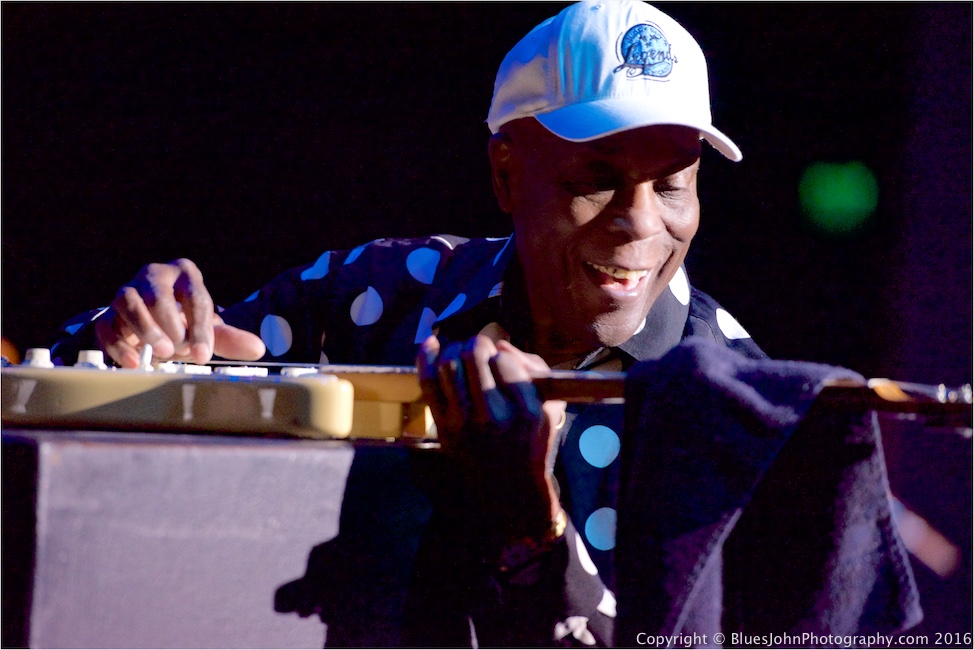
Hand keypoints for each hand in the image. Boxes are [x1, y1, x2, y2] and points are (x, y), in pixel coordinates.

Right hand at [95, 258, 265, 367]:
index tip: (203, 355)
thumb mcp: (208, 328)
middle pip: (158, 295)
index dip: (200, 328)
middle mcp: (153, 275)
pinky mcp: (107, 313)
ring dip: (144, 330)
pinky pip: (107, 325)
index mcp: (184, 275)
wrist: (151, 325)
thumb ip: (230, 338)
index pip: (195, 297)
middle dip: (169, 325)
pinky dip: (119, 345)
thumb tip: (258, 348)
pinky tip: (134, 362)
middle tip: (177, 350)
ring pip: (127, 303)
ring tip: (161, 354)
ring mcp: (127, 292)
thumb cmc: (185, 322)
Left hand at [417, 335, 565, 539]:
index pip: (505, 361)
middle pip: (474, 356)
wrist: (508, 492)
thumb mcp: (550, 410)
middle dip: (476, 344)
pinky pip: (428, 383)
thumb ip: (534, 370)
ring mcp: (466, 423)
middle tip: (479, 348)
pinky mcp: (444, 428)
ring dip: (455, 349)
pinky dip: (427, 357)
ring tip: (461, 353)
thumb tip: (501, 345)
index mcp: (527, 411)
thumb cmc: (532, 445)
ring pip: (450, 365)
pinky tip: (432, 343)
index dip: (500, 353)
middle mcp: (495, 416)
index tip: (500, 359)